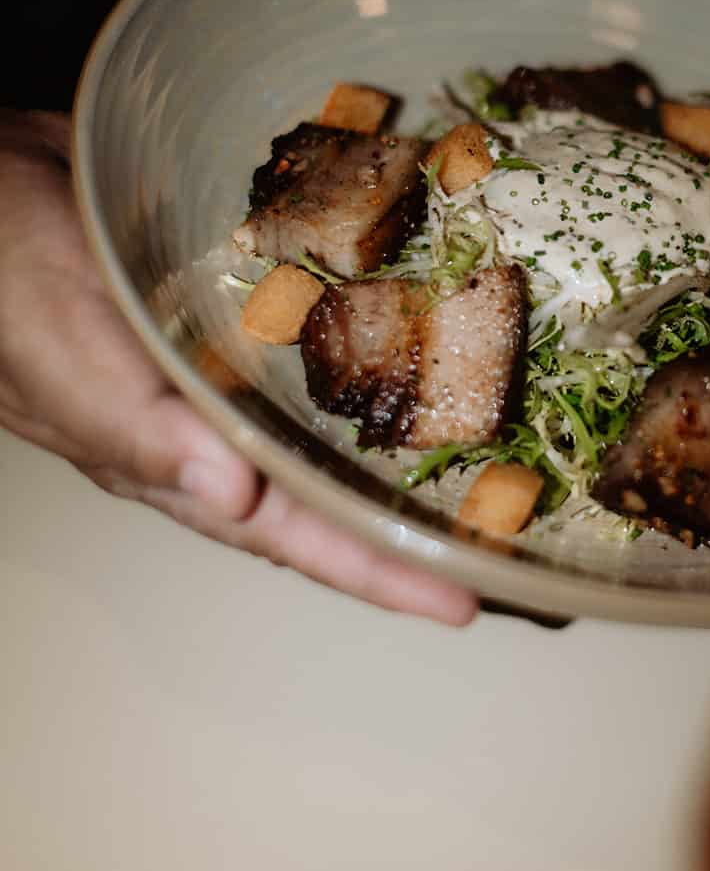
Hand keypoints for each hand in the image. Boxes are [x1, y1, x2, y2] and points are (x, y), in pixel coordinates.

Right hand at [0, 112, 475, 624]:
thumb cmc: (2, 267)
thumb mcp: (58, 352)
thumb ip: (136, 428)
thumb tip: (235, 497)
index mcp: (167, 458)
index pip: (288, 536)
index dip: (373, 574)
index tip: (459, 602)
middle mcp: (203, 422)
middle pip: (322, 495)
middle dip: (404, 526)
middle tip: (498, 535)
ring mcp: (216, 365)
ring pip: (322, 424)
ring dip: (395, 442)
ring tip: (483, 451)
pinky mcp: (224, 305)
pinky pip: (307, 345)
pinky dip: (363, 351)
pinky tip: (418, 338)